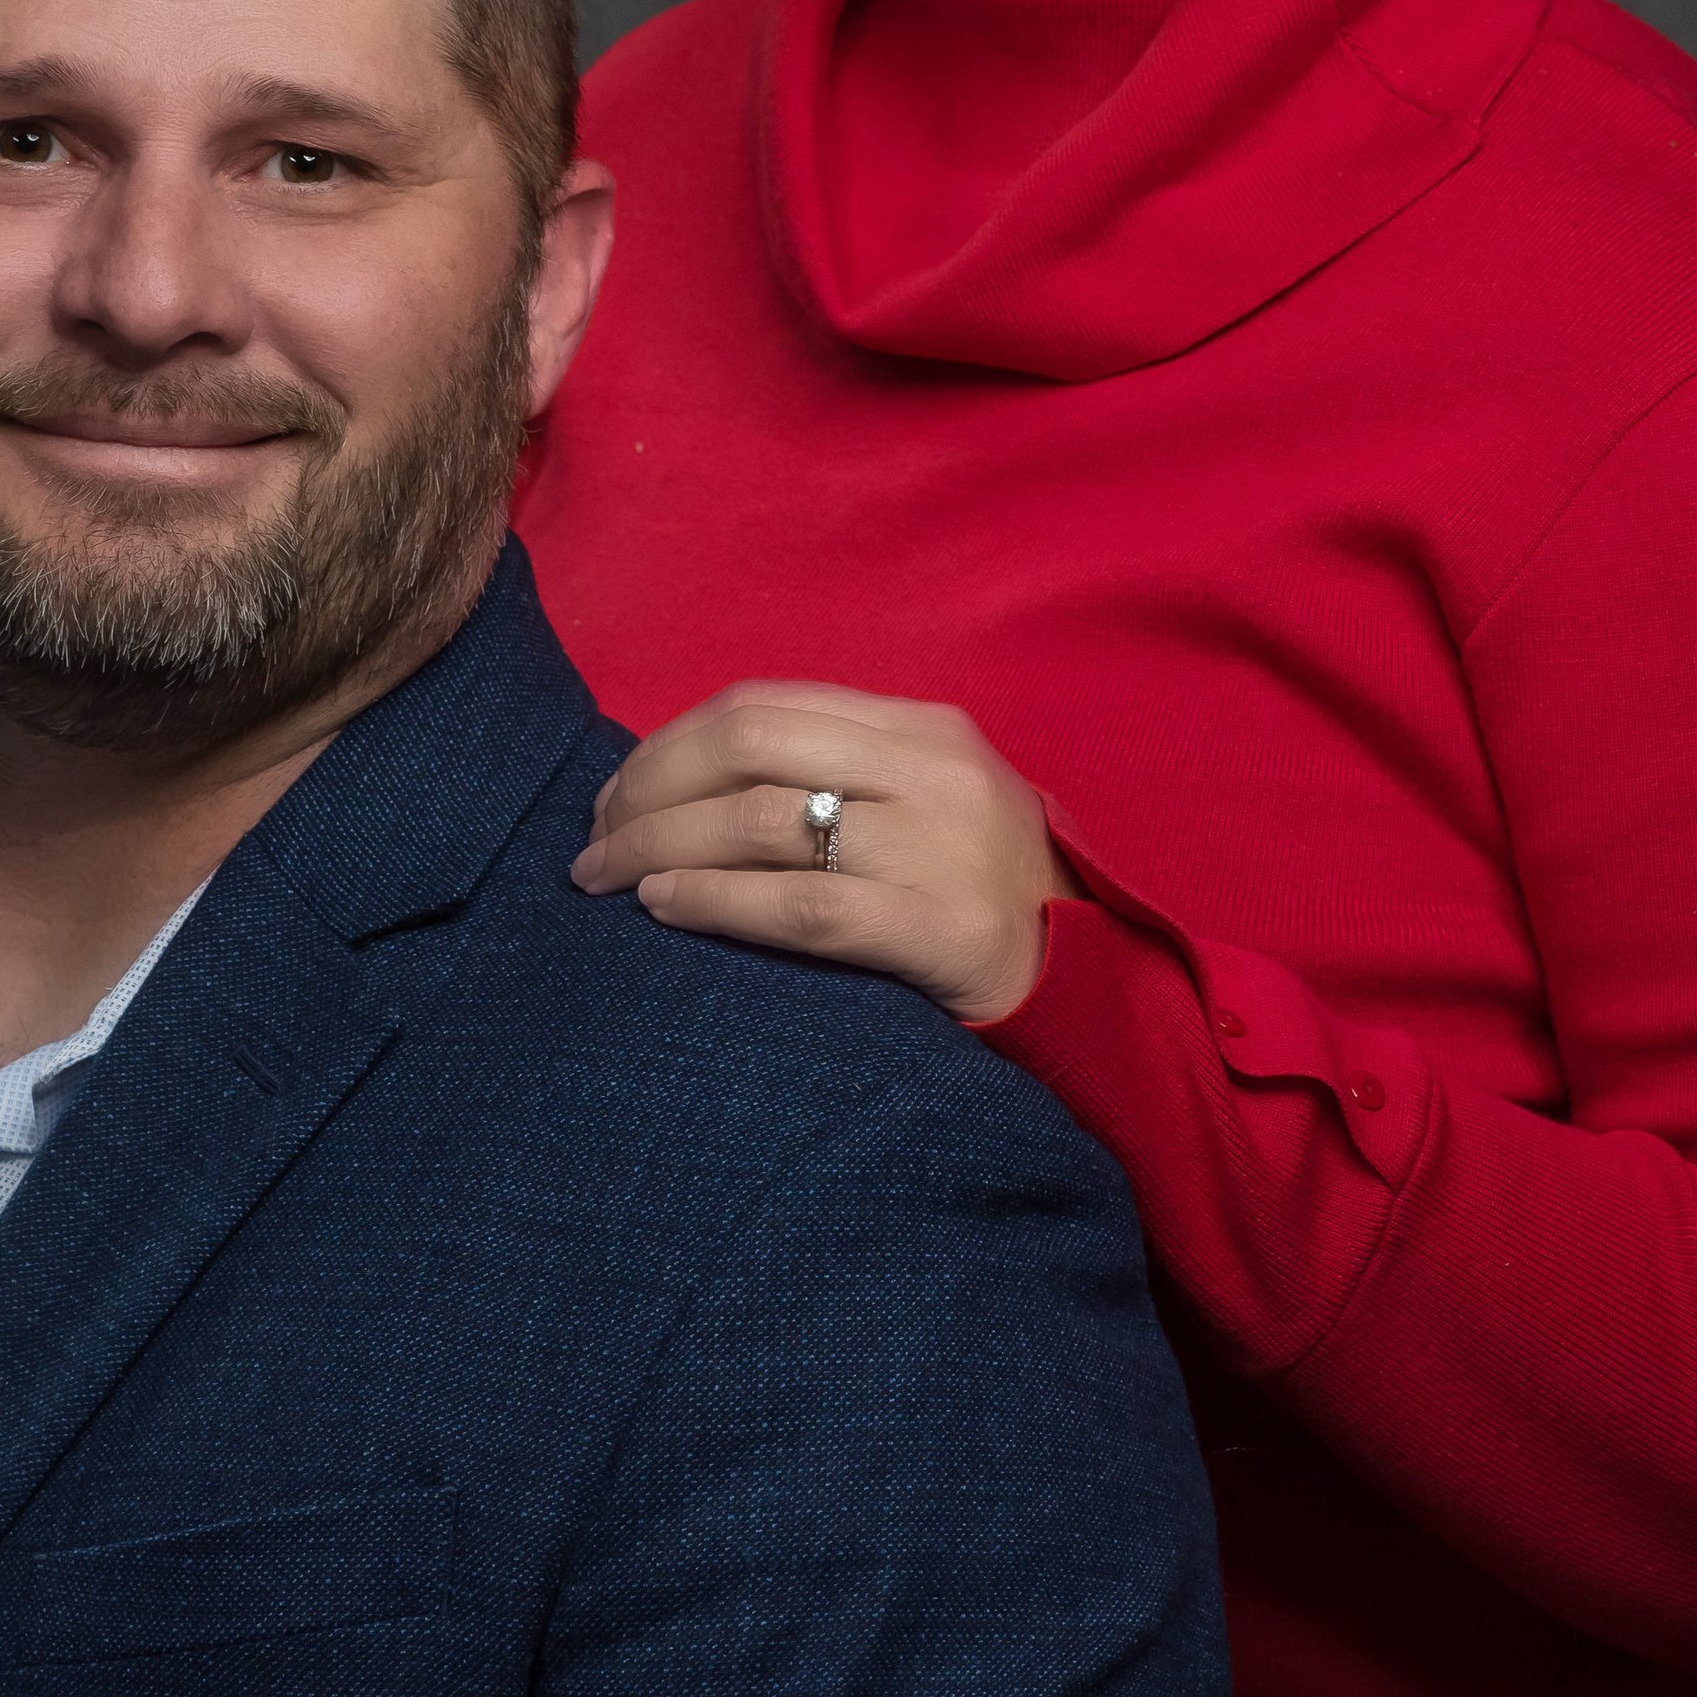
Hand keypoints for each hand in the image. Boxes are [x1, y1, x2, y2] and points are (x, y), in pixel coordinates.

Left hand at [570, 682, 1079, 1023]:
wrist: (1102, 991)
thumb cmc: (990, 897)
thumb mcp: (931, 804)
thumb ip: (840, 775)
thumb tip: (691, 782)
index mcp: (923, 726)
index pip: (765, 705)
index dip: (670, 744)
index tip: (616, 793)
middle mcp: (933, 770)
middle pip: (749, 743)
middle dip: (649, 785)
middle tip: (595, 840)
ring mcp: (942, 846)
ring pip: (762, 818)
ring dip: (658, 845)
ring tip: (604, 880)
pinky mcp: (943, 930)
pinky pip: (803, 905)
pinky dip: (717, 899)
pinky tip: (664, 906)